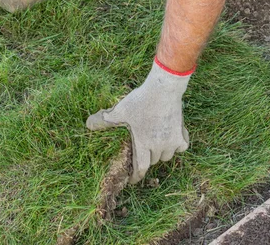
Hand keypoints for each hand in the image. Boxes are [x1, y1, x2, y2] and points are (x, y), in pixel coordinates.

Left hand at [86, 60, 190, 183]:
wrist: (163, 89)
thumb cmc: (140, 101)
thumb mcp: (120, 111)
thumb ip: (104, 121)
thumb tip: (87, 125)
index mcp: (143, 144)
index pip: (141, 168)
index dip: (136, 177)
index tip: (133, 180)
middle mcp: (159, 146)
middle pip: (153, 161)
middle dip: (147, 159)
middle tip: (142, 154)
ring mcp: (172, 141)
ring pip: (167, 155)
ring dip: (161, 153)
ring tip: (155, 145)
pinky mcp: (182, 133)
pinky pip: (182, 147)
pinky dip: (177, 146)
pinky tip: (172, 139)